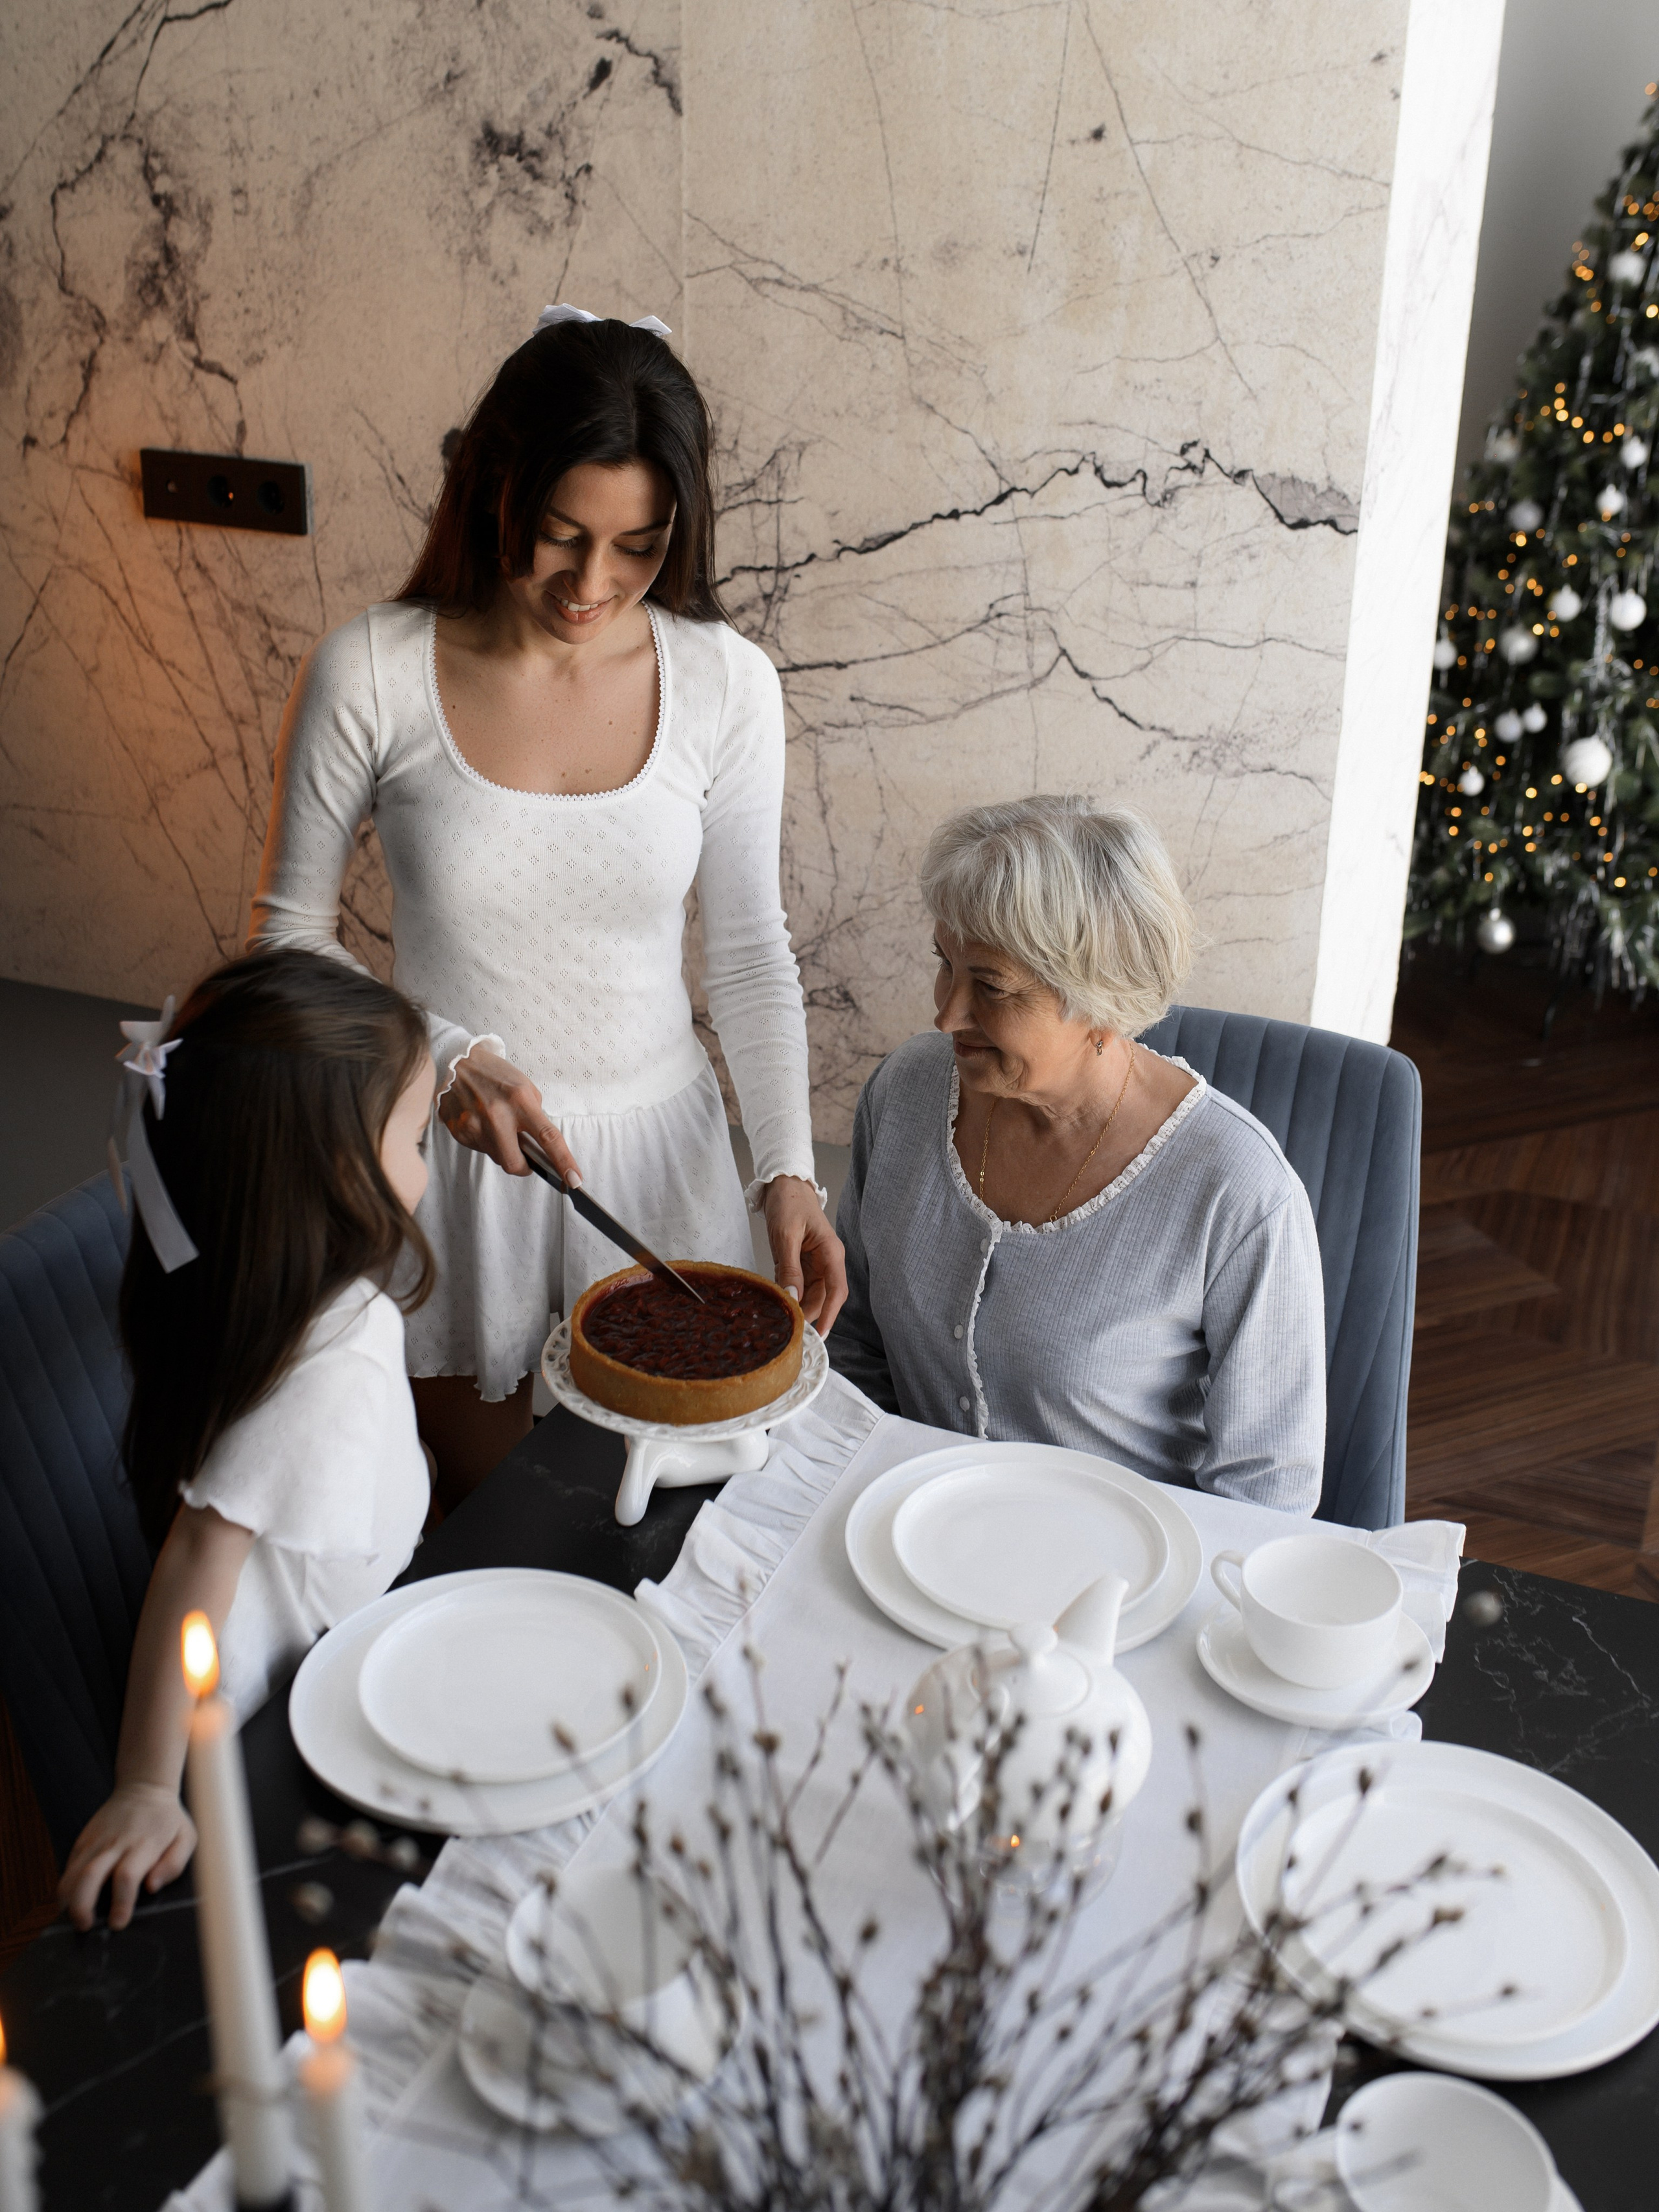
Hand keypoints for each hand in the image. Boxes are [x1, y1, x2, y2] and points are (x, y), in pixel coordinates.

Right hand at [59, 1783, 197, 1930]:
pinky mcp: (84, 1839)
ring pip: (73, 1872)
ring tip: (72, 1917)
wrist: (145, 1787)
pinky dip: (66, 1885)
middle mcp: (116, 1843)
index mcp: (144, 1845)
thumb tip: (152, 1887)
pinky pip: (69, 1865)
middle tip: (84, 1926)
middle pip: (90, 1876)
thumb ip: (174, 1865)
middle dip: (82, 1905)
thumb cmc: (168, 1819)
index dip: (120, 1903)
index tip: (117, 1923)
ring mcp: (96, 1840)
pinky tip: (72, 1899)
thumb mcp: (186, 1838)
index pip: (127, 1877)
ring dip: (68, 1898)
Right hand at [438, 1045, 582, 1181]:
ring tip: (498, 1127)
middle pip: (515, 1163)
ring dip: (504, 1150)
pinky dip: (486, 1142)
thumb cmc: (495, 1074)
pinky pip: (480, 1149)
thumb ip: (534, 1116)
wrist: (457, 1062)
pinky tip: (482, 1123)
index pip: (548, 1138)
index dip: (563, 1162)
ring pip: (497, 1157)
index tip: (574, 1180)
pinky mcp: (459, 1131)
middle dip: (525, 1167)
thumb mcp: (525, 1087)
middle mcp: (497, 1115)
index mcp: (520, 1100)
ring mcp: (475, 1125)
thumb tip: (540, 1146)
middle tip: (527, 1161)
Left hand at [763, 1176, 846, 1334]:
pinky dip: (790, 1296)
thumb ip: (789, 1267)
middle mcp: (827, 1261)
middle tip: (790, 1331)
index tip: (821, 1334)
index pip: (837, 1290)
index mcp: (831, 1252)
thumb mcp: (786, 1235)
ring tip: (782, 1321)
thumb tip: (792, 1297)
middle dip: (810, 1314)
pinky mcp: (802, 1264)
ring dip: (799, 1307)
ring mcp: (815, 1263)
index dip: (830, 1314)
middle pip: (824, 1297)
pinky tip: (777, 1305)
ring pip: (811, 1295)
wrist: (784, 1184)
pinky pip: (799, 1286)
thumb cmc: (789, 1202)